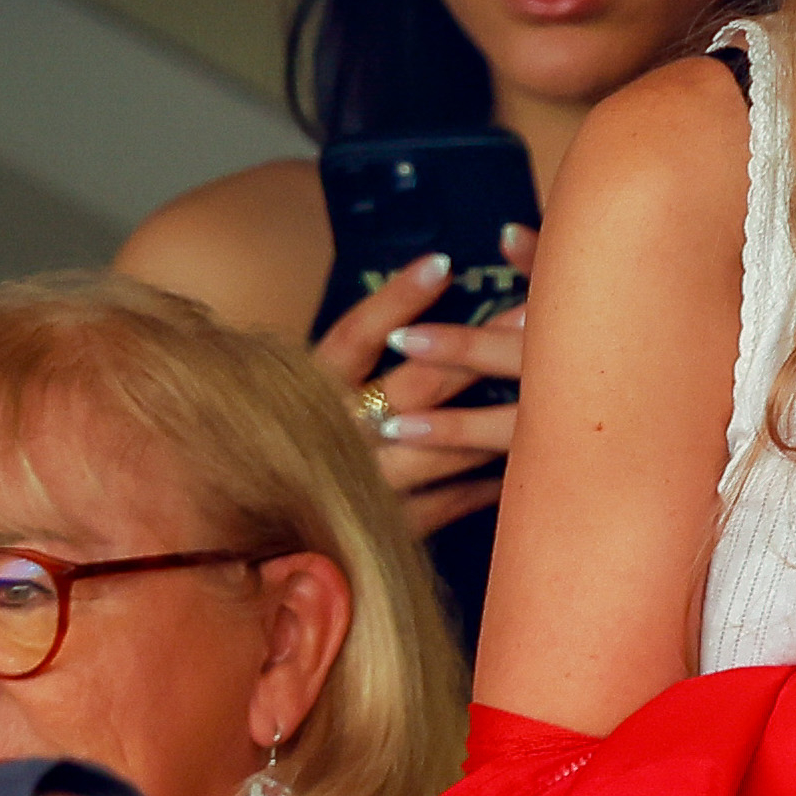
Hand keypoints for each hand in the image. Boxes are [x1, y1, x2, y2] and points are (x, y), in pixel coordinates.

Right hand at [310, 226, 532, 539]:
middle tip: (536, 313)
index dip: (398, 299)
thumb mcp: (307, 389)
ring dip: (500, 414)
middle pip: (421, 384)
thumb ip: (354, 354)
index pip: (356, 335)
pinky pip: (450, 501)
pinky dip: (487, 481)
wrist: (245, 531)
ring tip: (550, 380)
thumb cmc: (293, 439)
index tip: (444, 264)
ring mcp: (361, 483)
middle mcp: (335, 434)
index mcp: (310, 390)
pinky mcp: (385, 526)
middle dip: (482, 347)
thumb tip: (426, 287)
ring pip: (445, 445)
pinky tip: (524, 458)